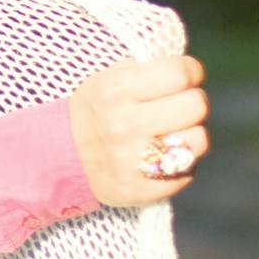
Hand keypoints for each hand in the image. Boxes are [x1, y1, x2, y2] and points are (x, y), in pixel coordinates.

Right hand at [66, 55, 210, 206]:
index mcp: (113, 92)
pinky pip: (188, 172)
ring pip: (199, 140)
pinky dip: (180, 164)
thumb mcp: (104, 79)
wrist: (60, 158)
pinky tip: (162, 156)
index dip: (190, 71)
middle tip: (178, 105)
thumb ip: (143, 69)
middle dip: (191, 101)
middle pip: (197, 105)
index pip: (179, 73)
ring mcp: (132, 161)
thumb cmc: (94, 111)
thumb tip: (186, 68)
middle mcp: (123, 126)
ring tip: (170, 132)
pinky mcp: (141, 189)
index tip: (184, 75)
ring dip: (189, 133)